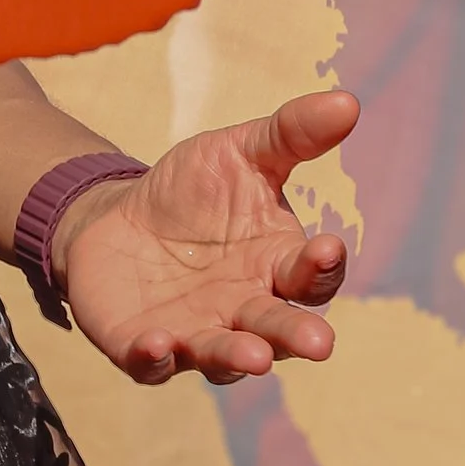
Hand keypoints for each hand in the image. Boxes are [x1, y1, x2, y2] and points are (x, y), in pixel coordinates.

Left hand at [53, 89, 358, 384]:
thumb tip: (348, 101)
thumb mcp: (240, 152)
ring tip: (253, 356)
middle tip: (319, 344)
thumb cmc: (193, 191)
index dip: (322, 266)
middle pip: (278, 329)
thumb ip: (291, 134)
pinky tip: (157, 344)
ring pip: (224, 355)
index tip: (327, 248)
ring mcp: (196, 333)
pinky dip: (155, 358)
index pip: (312, 275)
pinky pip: (153, 364)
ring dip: (238, 356)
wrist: (116, 219)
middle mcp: (245, 309)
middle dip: (296, 335)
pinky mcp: (143, 347)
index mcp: (277, 264)